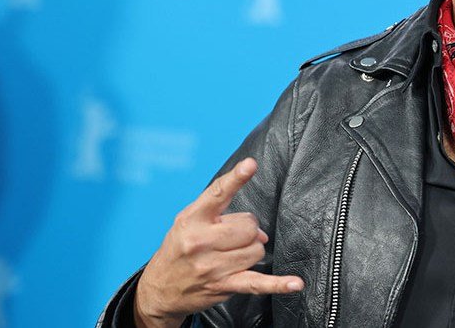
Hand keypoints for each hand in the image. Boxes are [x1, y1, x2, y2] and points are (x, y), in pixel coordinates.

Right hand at [134, 158, 303, 327]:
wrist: (159, 289)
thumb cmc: (179, 248)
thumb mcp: (189, 222)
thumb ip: (223, 216)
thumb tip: (260, 232)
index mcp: (192, 219)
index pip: (217, 194)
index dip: (236, 178)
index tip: (250, 164)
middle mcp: (200, 242)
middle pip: (249, 227)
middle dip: (248, 231)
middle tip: (232, 237)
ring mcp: (212, 266)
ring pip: (256, 250)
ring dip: (251, 251)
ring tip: (232, 255)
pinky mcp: (223, 286)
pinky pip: (257, 283)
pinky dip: (279, 284)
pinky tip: (295, 283)